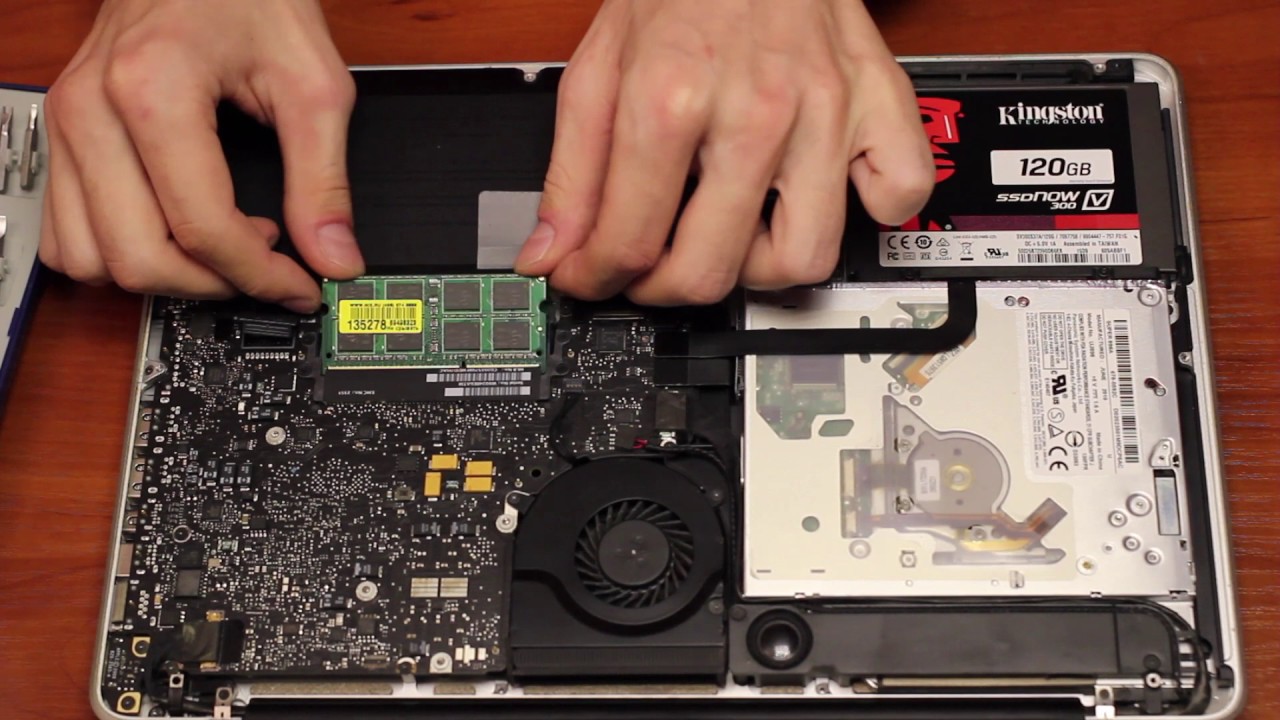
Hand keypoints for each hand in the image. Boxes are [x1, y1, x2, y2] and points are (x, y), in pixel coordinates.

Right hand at [39, 0, 361, 311]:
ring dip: (162, 275)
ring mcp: (66, 124)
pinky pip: (68, 233)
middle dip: (212, 284)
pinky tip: (175, 230)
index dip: (261, 276)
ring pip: (91, 258)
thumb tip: (335, 257)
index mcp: (153, 91)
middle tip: (264, 266)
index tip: (300, 287)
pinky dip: (120, 253)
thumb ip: (325, 180)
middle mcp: (92, 111)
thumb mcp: (312, 83)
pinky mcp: (61, 135)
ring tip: (221, 244)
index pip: (202, 227)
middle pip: (137, 257)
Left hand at [516, 0, 932, 304]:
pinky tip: (819, 195)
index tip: (591, 278)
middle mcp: (755, 111)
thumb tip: (550, 254)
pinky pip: (898, 198)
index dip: (595, 278)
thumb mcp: (598, 68)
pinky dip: (868, 215)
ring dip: (758, 269)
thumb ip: (571, 170)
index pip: (628, 240)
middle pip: (708, 270)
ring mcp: (826, 112)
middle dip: (662, 290)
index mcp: (670, 98)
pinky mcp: (881, 104)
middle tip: (652, 269)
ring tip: (735, 233)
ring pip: (804, 260)